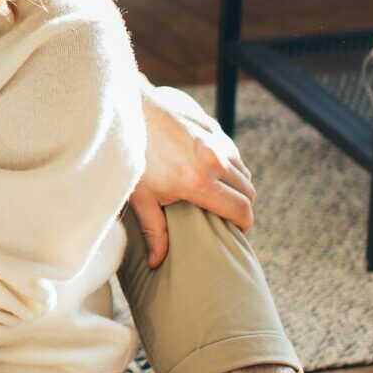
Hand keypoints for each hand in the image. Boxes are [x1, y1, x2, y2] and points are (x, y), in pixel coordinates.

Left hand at [128, 84, 256, 267]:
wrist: (124, 110)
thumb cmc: (129, 155)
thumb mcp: (140, 196)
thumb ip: (154, 230)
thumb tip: (157, 262)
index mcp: (199, 181)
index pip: (241, 210)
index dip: (244, 225)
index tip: (237, 232)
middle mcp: (214, 159)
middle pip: (248, 191)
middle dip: (243, 207)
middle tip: (228, 217)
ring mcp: (215, 139)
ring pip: (242, 169)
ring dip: (236, 184)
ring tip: (218, 193)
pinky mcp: (211, 124)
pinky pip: (231, 150)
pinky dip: (228, 163)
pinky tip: (209, 169)